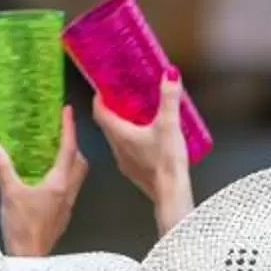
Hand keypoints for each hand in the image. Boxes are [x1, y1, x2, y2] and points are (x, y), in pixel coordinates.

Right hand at [0, 105, 86, 257]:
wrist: (30, 258)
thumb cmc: (22, 226)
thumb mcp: (9, 193)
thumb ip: (3, 168)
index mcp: (59, 183)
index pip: (68, 149)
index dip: (69, 128)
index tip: (67, 112)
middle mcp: (68, 192)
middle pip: (80, 162)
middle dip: (73, 146)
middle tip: (60, 135)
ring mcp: (67, 205)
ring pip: (76, 176)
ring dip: (70, 162)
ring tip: (53, 154)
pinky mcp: (62, 215)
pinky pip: (68, 189)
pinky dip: (63, 177)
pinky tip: (47, 178)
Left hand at [91, 75, 194, 234]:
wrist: (171, 195)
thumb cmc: (166, 163)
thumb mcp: (169, 124)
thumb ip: (169, 98)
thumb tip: (170, 75)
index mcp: (120, 134)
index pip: (100, 113)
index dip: (99, 99)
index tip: (103, 88)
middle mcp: (117, 148)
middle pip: (107, 125)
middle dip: (113, 109)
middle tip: (122, 96)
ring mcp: (124, 162)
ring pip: (116, 139)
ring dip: (122, 125)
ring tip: (136, 114)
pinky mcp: (134, 171)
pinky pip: (127, 151)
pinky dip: (131, 140)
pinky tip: (146, 138)